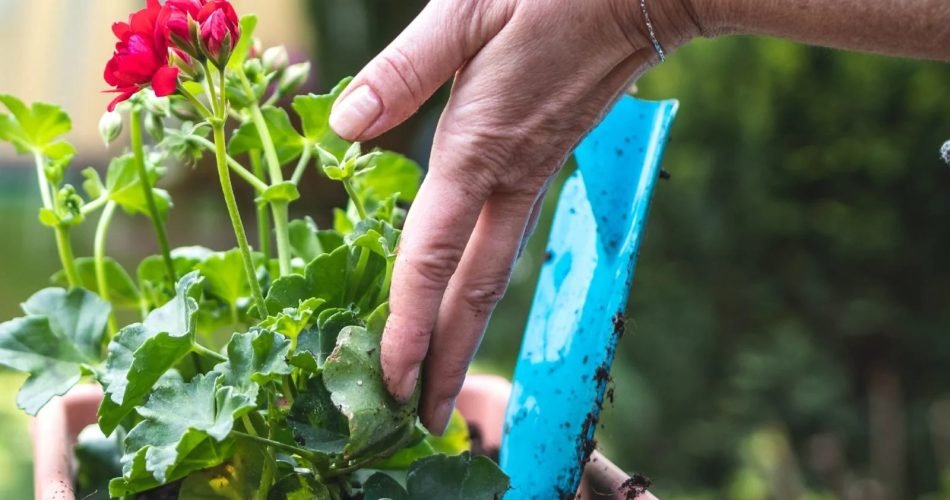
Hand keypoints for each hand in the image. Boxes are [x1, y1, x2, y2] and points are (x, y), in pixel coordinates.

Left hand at [329, 0, 700, 432]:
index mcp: (476, 146)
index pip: (432, 255)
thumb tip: (344, 128)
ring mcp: (532, 177)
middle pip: (472, 291)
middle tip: (423, 419)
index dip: (408, 322)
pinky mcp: (544, 164)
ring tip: (442, 382)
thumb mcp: (465, 11)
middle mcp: (506, 178)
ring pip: (493, 274)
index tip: (393, 379)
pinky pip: (507, 241)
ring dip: (464, 334)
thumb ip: (403, 73)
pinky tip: (466, 300)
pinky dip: (481, 286)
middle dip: (446, 360)